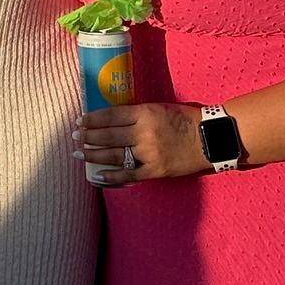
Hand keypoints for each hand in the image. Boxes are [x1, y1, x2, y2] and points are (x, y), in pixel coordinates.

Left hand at [75, 102, 205, 186]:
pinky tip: (98, 176)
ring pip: (114, 155)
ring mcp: (149, 154)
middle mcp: (144, 133)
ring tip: (79, 154)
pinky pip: (128, 175)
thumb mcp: (160, 108)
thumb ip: (137, 113)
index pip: (111, 116)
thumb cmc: (186, 119)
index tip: (80, 121)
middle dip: (87, 137)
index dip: (92, 119)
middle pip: (108, 136)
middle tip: (74, 137)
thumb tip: (111, 119)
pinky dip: (112, 176)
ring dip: (93, 155)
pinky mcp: (155, 171)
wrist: (210, 139)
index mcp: (145, 113)